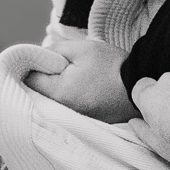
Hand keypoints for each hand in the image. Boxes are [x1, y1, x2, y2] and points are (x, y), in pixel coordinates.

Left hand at [22, 38, 137, 121]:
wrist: (140, 85)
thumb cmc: (112, 65)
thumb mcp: (81, 48)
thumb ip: (54, 50)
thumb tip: (38, 57)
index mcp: (59, 92)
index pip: (29, 79)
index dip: (32, 65)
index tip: (42, 57)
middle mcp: (62, 111)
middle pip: (38, 93)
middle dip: (43, 78)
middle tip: (57, 64)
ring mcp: (73, 119)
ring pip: (51, 101)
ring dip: (55, 88)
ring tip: (72, 76)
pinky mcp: (84, 121)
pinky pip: (65, 108)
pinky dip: (67, 98)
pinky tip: (80, 88)